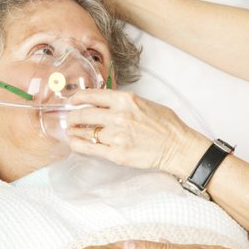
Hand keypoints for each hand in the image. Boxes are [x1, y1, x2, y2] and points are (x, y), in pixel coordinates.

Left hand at [63, 89, 206, 178]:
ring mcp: (117, 136)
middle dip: (73, 116)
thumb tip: (103, 103)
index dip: (77, 98)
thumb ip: (122, 102)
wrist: (177, 146)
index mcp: (125, 100)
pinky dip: (79, 145)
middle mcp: (119, 116)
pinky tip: (75, 143)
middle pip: (84, 114)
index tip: (72, 100)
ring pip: (85, 133)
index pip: (92, 95)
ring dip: (74, 132)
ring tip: (71, 132)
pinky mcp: (117, 154)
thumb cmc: (165, 124)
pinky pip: (90, 149)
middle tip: (70, 119)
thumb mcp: (144, 103)